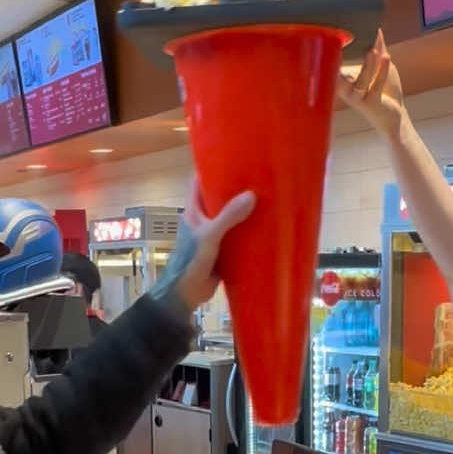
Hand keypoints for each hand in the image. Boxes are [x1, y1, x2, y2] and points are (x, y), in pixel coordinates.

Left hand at [153, 182, 255, 312]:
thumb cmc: (190, 261)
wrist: (186, 294)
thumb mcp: (210, 236)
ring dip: (244, 212)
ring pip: (229, 218)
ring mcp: (213, 236)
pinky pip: (237, 237)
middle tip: (256, 179)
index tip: (230, 159)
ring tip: (266, 199)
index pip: (198, 182)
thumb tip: (251, 196)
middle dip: (234, 190)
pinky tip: (265, 228)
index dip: (210, 169)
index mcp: (193, 211)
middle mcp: (203, 220)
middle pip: (218, 199)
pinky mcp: (223, 251)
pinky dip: (248, 233)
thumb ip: (228, 216)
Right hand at [338, 30, 405, 143]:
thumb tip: (376, 28)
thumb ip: (378, 48)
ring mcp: (357, 98)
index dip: (329, 53)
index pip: (332, 66)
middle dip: (338, 60)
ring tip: (372, 50)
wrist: (394, 116)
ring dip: (367, 66)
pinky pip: (375, 87)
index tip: (330, 36)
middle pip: (339, 75)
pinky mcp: (371, 104)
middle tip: (342, 41)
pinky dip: (381, 71)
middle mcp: (346, 91)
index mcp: (343, 81)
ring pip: (360, 82)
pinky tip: (386, 57)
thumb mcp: (382, 66)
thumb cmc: (385, 91)